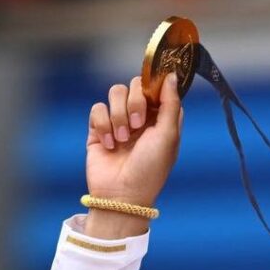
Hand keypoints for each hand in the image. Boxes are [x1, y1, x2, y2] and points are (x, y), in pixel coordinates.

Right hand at [86, 72, 183, 209]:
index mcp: (162, 119)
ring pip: (115, 92)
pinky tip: (109, 144)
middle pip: (135, 85)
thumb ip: (171, 103)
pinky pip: (97, 108)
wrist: (122, 194)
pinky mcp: (99, 128)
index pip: (159, 87)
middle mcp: (142, 117)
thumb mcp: (168, 136)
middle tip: (138, 124)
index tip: (152, 94)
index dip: (155, 86)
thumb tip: (172, 74)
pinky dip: (102, 125)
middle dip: (135, 102)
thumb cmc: (150, 169)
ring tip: (122, 139)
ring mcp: (120, 121)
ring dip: (119, 115)